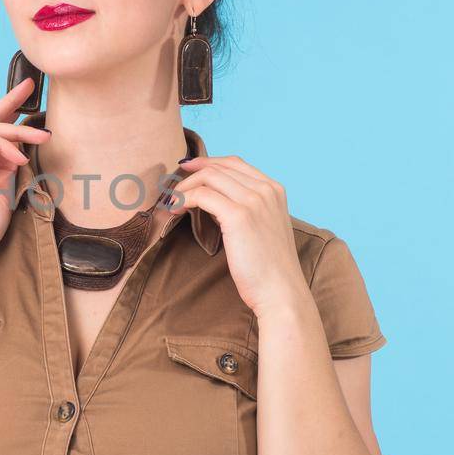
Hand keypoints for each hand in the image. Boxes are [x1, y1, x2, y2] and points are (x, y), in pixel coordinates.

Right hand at [0, 77, 50, 263]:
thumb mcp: (3, 191)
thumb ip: (8, 167)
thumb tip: (18, 146)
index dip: (9, 116)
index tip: (29, 102)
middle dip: (9, 102)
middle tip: (31, 85)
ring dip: (19, 131)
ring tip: (43, 137)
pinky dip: (3, 144)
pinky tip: (20, 156)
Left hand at [168, 155, 309, 315]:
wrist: (280, 291)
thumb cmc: (269, 267)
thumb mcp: (263, 227)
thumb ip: (247, 209)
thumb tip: (216, 200)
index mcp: (274, 190)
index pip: (235, 163)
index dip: (207, 163)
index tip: (187, 170)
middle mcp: (266, 190)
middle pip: (219, 167)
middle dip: (191, 174)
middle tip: (173, 189)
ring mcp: (254, 200)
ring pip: (208, 177)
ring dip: (185, 187)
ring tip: (173, 203)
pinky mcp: (239, 215)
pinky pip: (202, 195)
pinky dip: (184, 199)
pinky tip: (176, 210)